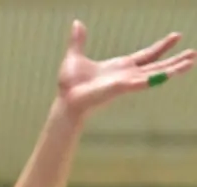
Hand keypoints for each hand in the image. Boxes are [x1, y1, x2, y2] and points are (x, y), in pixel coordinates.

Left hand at [56, 21, 192, 119]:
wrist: (66, 100)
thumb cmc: (70, 85)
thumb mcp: (75, 57)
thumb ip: (78, 41)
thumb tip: (77, 23)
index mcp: (121, 67)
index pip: (147, 55)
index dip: (162, 46)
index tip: (177, 36)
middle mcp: (128, 74)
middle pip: (158, 65)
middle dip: (176, 59)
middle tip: (194, 53)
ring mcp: (128, 81)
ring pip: (158, 73)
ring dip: (175, 68)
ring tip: (192, 60)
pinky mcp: (124, 87)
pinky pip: (145, 81)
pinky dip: (159, 77)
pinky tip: (173, 72)